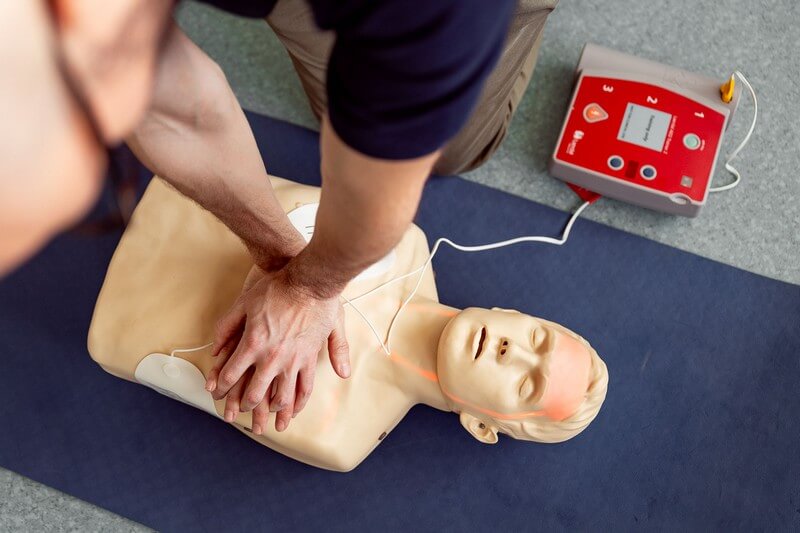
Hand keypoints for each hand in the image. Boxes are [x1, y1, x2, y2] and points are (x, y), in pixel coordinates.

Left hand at [205, 265, 350, 433]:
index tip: (218, 395)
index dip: (222, 389)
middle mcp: (272, 357)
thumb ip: (226, 327)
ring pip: (281, 396)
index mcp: (252, 344)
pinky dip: (298, 402)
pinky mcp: (310, 357)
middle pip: (254, 393)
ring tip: (268, 419)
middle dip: (244, 406)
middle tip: (239, 412)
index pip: (231, 375)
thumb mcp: (243, 303)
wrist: (309, 282)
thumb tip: (215, 349)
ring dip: (272, 411)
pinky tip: (293, 410)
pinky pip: (305, 386)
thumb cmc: (276, 289)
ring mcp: (293, 360)